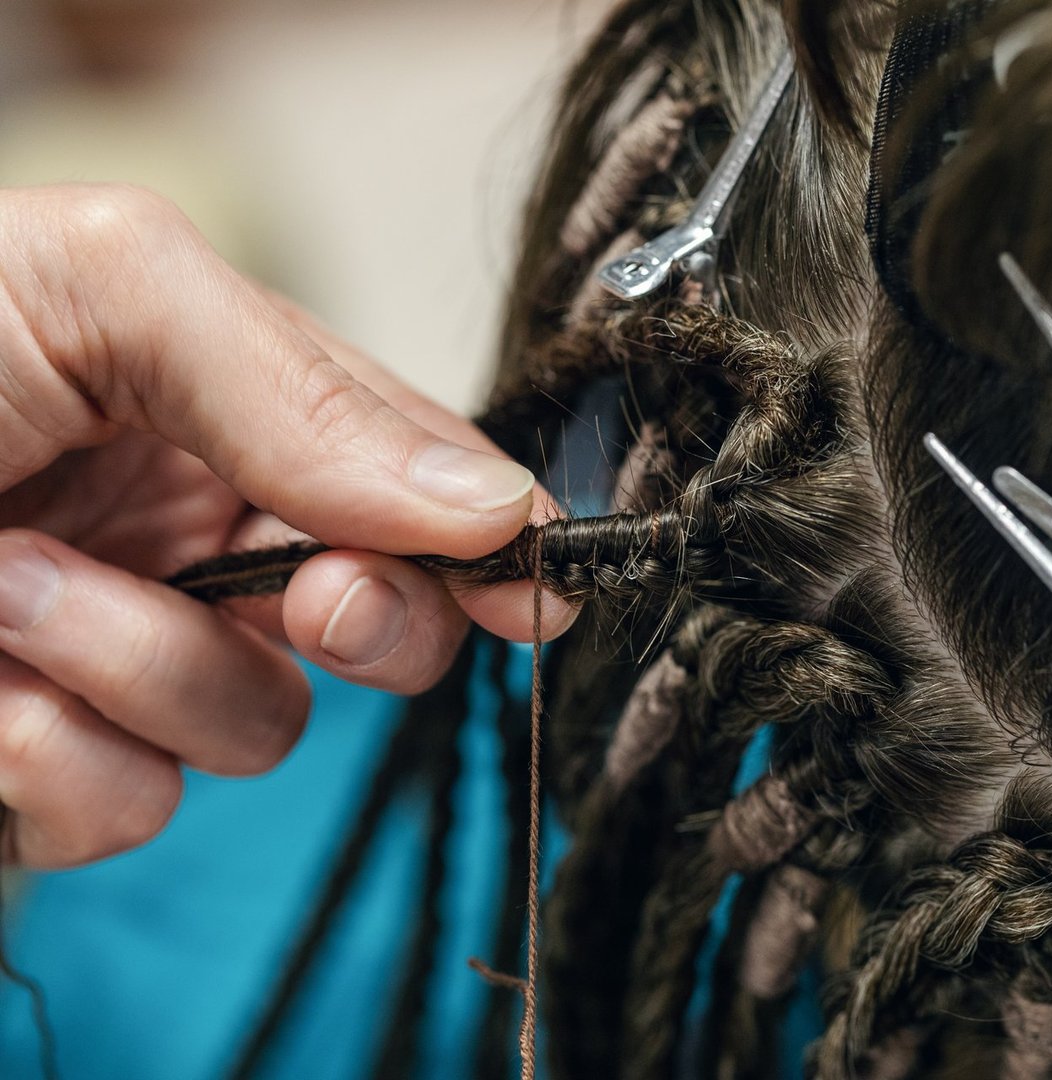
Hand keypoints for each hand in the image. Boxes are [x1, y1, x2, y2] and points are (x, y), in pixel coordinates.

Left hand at [0, 183, 575, 867]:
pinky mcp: (37, 766)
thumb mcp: (97, 290)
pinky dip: (55, 750)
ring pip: (256, 726)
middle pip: (378, 617)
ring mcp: (119, 656)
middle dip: (367, 617)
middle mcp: (190, 535)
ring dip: (140, 663)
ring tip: (4, 586)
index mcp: (225, 410)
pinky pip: (131, 804)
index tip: (535, 582)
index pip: (413, 478)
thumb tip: (491, 502)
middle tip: (315, 597)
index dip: (490, 536)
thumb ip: (306, 390)